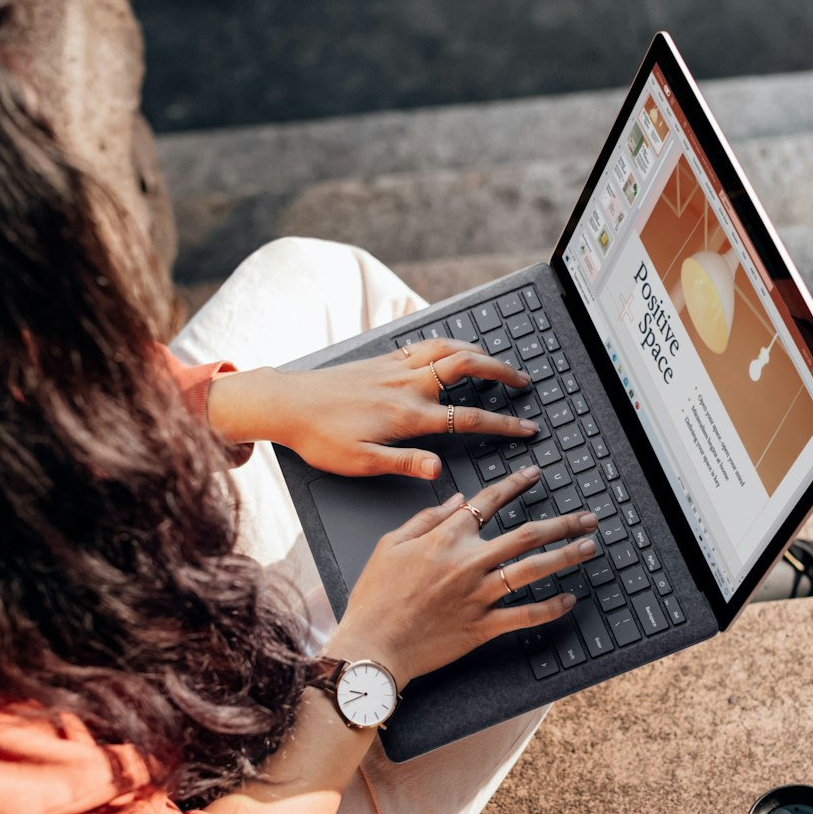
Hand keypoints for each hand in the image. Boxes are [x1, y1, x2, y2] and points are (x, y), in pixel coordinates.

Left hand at [207, 339, 537, 479]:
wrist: (285, 403)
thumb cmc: (319, 437)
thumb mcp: (361, 463)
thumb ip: (404, 464)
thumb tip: (440, 470)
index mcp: (408, 414)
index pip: (469, 418)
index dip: (504, 424)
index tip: (527, 429)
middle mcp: (407, 384)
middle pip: (467, 367)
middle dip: (502, 372)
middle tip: (524, 382)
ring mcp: (395, 367)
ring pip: (448, 348)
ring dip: (478, 352)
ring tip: (497, 361)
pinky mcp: (382, 359)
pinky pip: (425, 343)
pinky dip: (449, 343)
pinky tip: (454, 349)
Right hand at [328, 465, 599, 686]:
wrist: (374, 645)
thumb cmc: (376, 597)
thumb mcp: (391, 545)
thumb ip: (426, 518)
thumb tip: (454, 499)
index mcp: (445, 538)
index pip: (488, 501)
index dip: (515, 485)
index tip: (534, 475)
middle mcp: (468, 562)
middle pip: (526, 535)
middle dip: (562, 523)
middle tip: (586, 518)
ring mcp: (479, 595)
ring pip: (533, 570)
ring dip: (566, 556)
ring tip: (590, 547)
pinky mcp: (483, 626)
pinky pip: (525, 615)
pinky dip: (550, 608)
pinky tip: (569, 599)